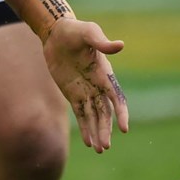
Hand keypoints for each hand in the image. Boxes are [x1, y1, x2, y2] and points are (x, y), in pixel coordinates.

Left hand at [42, 18, 127, 152]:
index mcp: (104, 73)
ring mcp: (85, 90)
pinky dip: (85, 127)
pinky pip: (80, 113)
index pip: (116, 97)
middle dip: (106, 129)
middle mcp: (97, 85)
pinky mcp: (72, 93)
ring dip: (97, 132)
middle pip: (105, 112)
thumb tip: (120, 45)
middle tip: (105, 146)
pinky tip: (88, 141)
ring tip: (99, 149)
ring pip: (94, 116)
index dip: (121, 112)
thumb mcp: (88, 32)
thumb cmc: (74, 30)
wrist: (55, 33)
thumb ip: (102, 42)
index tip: (124, 128)